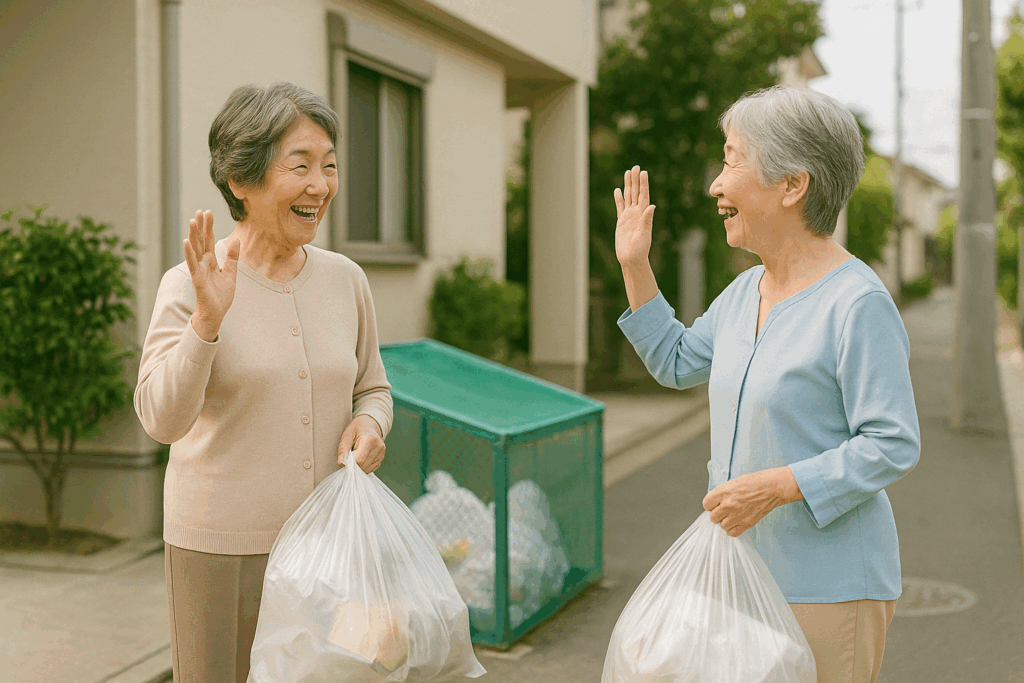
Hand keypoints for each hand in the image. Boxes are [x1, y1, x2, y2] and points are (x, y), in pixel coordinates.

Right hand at [183, 210, 238, 340]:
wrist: (216, 313)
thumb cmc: (221, 295)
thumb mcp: (231, 273)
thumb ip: (233, 257)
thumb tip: (236, 239)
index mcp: (211, 261)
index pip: (209, 240)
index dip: (209, 227)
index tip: (208, 212)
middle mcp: (203, 263)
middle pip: (201, 241)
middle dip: (201, 226)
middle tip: (200, 211)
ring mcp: (199, 270)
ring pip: (195, 249)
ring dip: (193, 235)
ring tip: (192, 220)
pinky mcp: (197, 278)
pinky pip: (192, 264)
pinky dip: (189, 252)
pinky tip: (186, 241)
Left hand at [337, 415, 385, 473]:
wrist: (369, 425)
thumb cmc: (356, 429)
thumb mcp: (347, 435)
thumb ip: (343, 449)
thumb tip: (341, 463)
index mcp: (370, 440)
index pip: (359, 460)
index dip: (349, 463)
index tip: (344, 459)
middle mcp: (379, 448)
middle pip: (363, 466)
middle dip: (353, 465)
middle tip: (347, 457)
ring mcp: (381, 454)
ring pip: (366, 470)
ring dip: (357, 467)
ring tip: (354, 456)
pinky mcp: (381, 459)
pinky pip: (370, 469)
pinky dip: (362, 467)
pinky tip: (360, 458)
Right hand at [613, 166, 655, 268]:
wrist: (631, 258)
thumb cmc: (640, 249)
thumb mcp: (644, 234)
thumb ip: (647, 220)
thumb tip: (651, 206)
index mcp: (643, 215)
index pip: (643, 195)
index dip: (643, 184)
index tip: (643, 172)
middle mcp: (637, 213)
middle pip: (636, 192)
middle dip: (636, 180)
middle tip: (636, 167)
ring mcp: (629, 216)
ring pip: (628, 196)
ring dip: (628, 185)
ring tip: (628, 173)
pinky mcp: (621, 221)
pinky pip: (620, 207)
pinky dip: (619, 198)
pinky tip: (618, 190)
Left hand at [702, 467, 802, 536]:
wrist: (773, 487)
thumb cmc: (755, 481)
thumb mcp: (733, 482)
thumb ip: (722, 493)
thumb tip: (715, 502)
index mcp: (724, 492)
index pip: (706, 504)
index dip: (710, 504)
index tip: (715, 504)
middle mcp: (729, 504)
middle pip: (712, 517)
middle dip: (717, 514)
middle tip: (723, 510)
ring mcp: (738, 515)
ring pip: (722, 526)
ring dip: (725, 522)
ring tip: (732, 515)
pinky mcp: (747, 523)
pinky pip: (732, 533)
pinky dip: (732, 529)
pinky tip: (736, 522)